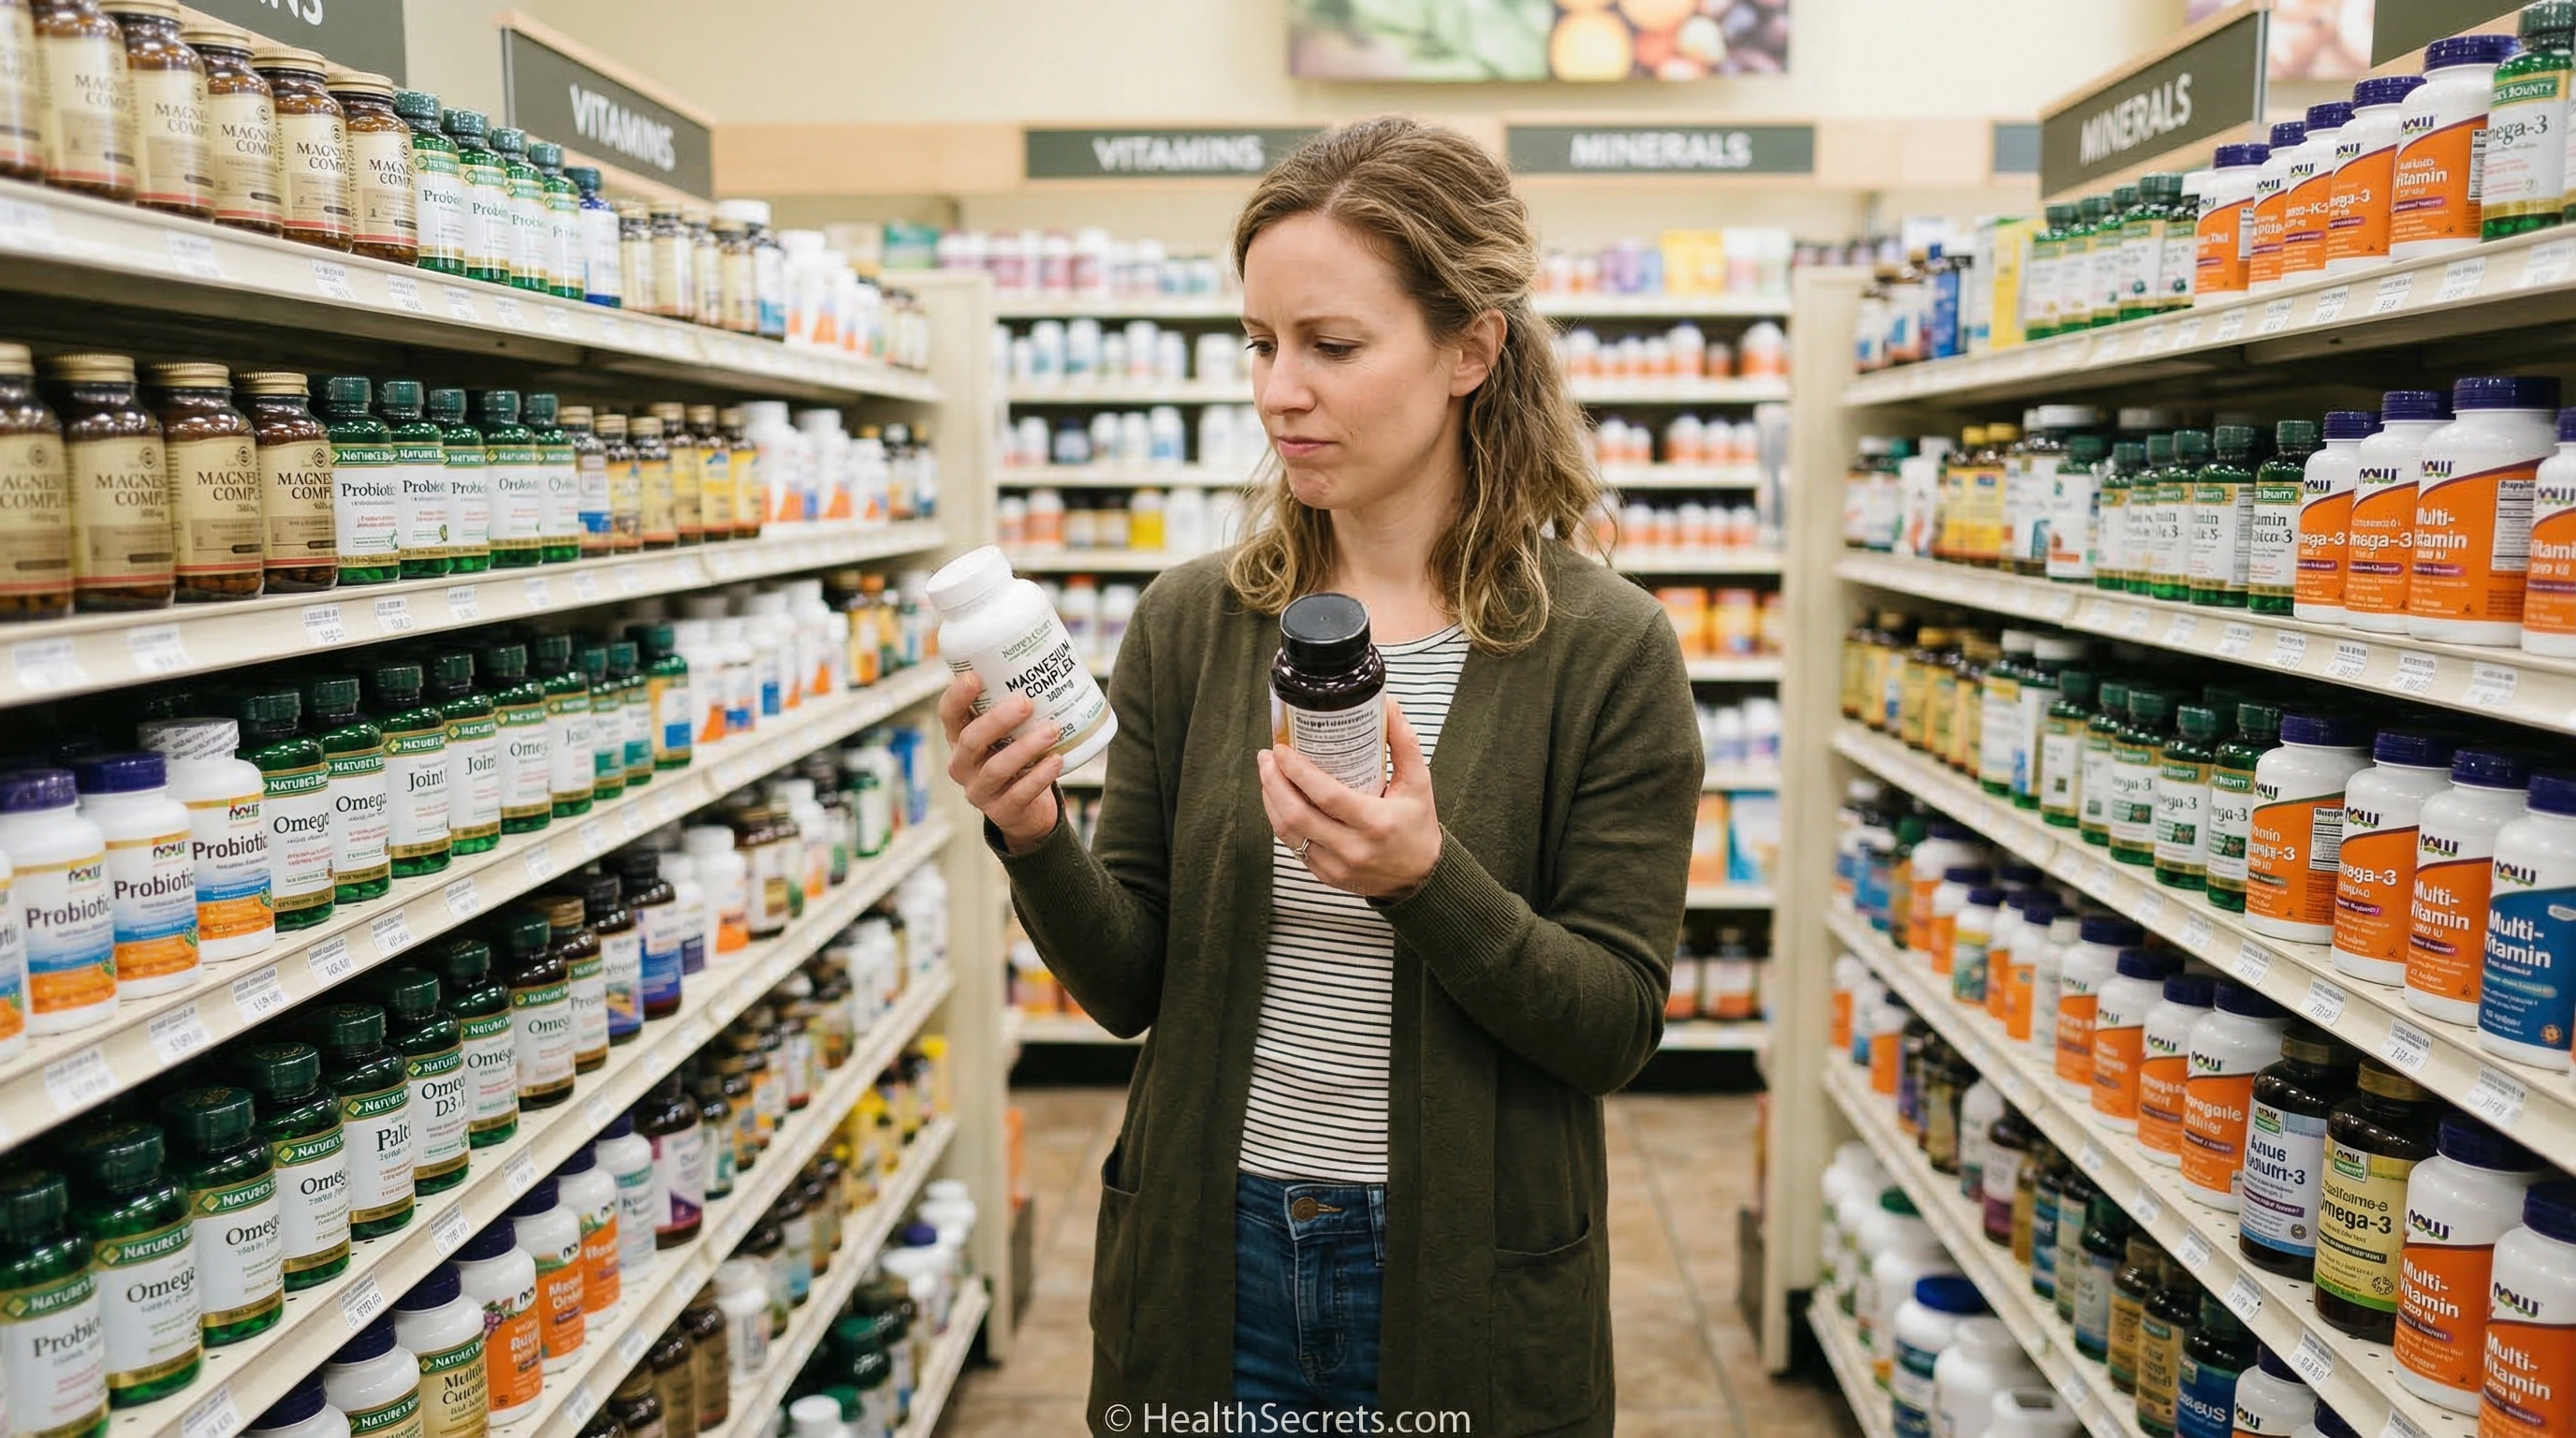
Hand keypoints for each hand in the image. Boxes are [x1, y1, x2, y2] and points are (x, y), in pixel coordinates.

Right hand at [939, 672, 1062, 854]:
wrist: (1027, 812)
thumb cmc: (1019, 760)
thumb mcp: (1009, 735)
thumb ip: (1017, 707)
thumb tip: (1049, 656)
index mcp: (960, 740)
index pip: (949, 716)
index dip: (957, 697)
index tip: (974, 677)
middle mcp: (963, 765)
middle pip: (971, 740)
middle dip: (997, 720)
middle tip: (1026, 702)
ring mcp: (980, 791)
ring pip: (997, 768)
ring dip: (1026, 747)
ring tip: (1052, 729)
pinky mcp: (1002, 812)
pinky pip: (1020, 793)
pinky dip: (1040, 776)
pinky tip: (1056, 760)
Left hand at [1257, 698, 1440, 899]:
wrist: (1421, 876)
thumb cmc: (1418, 825)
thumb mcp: (1418, 782)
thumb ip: (1404, 742)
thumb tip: (1389, 705)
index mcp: (1376, 822)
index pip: (1326, 796)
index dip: (1297, 772)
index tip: (1282, 750)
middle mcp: (1354, 848)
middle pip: (1297, 815)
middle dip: (1273, 783)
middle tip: (1267, 758)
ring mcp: (1337, 866)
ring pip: (1289, 833)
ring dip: (1270, 801)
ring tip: (1267, 775)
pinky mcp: (1327, 876)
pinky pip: (1294, 847)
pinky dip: (1280, 821)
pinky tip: (1277, 801)